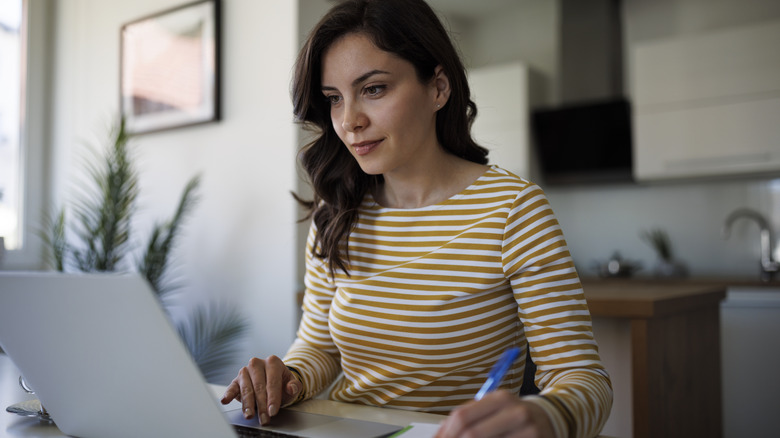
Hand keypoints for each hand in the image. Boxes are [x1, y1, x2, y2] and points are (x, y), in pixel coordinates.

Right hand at [220, 355, 301, 424]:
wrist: (271, 381)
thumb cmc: (282, 383)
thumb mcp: (292, 384)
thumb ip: (295, 386)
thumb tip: (292, 387)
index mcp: (273, 362)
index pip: (273, 382)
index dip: (273, 398)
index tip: (273, 411)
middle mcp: (257, 364)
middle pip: (259, 387)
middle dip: (262, 405)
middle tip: (264, 418)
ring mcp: (245, 371)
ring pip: (246, 389)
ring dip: (248, 404)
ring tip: (250, 415)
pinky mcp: (236, 379)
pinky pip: (232, 387)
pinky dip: (228, 394)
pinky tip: (225, 400)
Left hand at [435, 390, 554, 437]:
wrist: (549, 420)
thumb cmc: (512, 416)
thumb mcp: (493, 409)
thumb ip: (468, 417)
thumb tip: (439, 435)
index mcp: (499, 398)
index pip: (462, 416)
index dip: (445, 433)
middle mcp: (515, 412)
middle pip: (472, 434)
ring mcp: (527, 431)